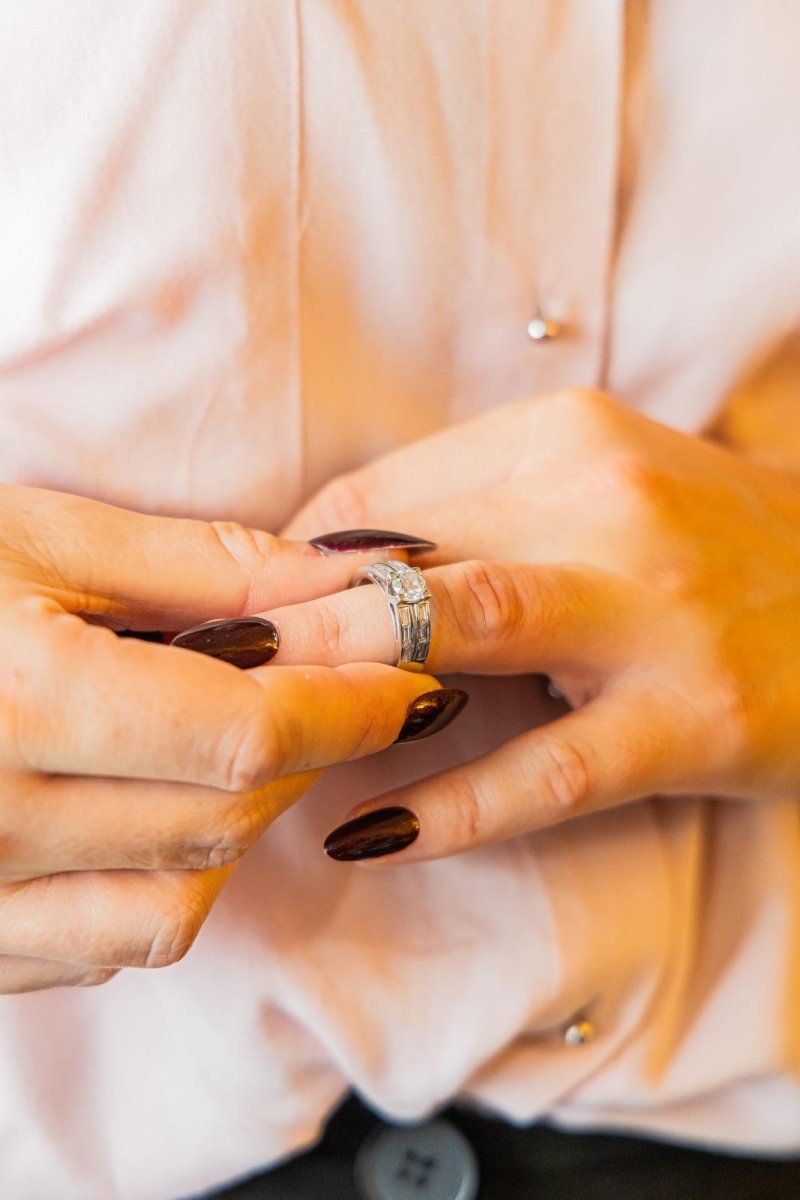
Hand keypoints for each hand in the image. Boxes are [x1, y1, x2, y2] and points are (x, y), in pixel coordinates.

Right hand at [0, 485, 443, 989]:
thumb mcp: (34, 538)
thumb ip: (196, 569)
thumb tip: (335, 582)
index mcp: (18, 699)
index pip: (246, 733)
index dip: (351, 707)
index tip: (411, 677)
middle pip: (227, 817)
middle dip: (313, 751)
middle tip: (346, 688)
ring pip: (182, 893)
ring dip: (244, 819)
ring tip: (245, 740)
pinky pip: (112, 941)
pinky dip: (168, 880)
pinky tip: (157, 808)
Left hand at [275, 389, 799, 861]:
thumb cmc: (696, 540)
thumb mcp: (589, 482)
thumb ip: (467, 506)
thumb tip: (319, 563)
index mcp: (563, 438)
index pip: (377, 501)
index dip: (284, 567)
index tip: (234, 621)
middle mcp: (603, 503)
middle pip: (400, 559)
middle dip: (282, 622)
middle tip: (196, 679)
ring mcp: (648, 612)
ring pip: (462, 633)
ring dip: (341, 685)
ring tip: (258, 740)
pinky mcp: (687, 717)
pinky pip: (544, 769)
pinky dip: (448, 806)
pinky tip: (369, 833)